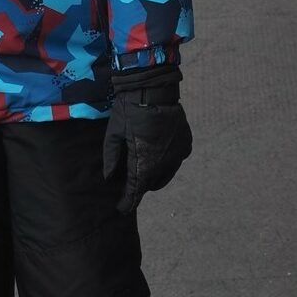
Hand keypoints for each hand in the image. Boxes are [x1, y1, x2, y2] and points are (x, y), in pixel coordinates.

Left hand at [102, 66, 192, 212]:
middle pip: (151, 184)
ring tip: (144, 165)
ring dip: (154, 174)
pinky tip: (158, 151)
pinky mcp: (186, 143)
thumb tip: (110, 178)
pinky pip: (176, 160)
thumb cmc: (129, 110)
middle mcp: (163, 162)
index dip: (128, 202)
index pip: (135, 191)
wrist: (154, 88)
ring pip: (165, 175)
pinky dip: (167, 160)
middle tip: (130, 179)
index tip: (122, 208)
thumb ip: (111, 158)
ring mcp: (177, 153)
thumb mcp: (113, 134)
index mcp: (144, 162)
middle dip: (140, 185)